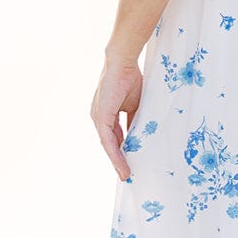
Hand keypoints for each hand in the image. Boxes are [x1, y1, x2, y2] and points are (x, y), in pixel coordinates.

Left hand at [91, 60, 142, 180]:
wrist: (123, 63)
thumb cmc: (129, 79)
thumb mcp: (134, 105)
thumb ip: (133, 120)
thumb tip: (138, 135)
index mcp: (106, 114)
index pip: (114, 137)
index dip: (122, 150)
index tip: (129, 161)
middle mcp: (99, 118)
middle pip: (110, 144)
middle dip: (119, 159)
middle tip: (127, 173)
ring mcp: (98, 118)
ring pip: (108, 145)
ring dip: (117, 161)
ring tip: (125, 174)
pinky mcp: (101, 118)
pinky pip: (108, 141)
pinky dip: (115, 154)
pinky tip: (122, 164)